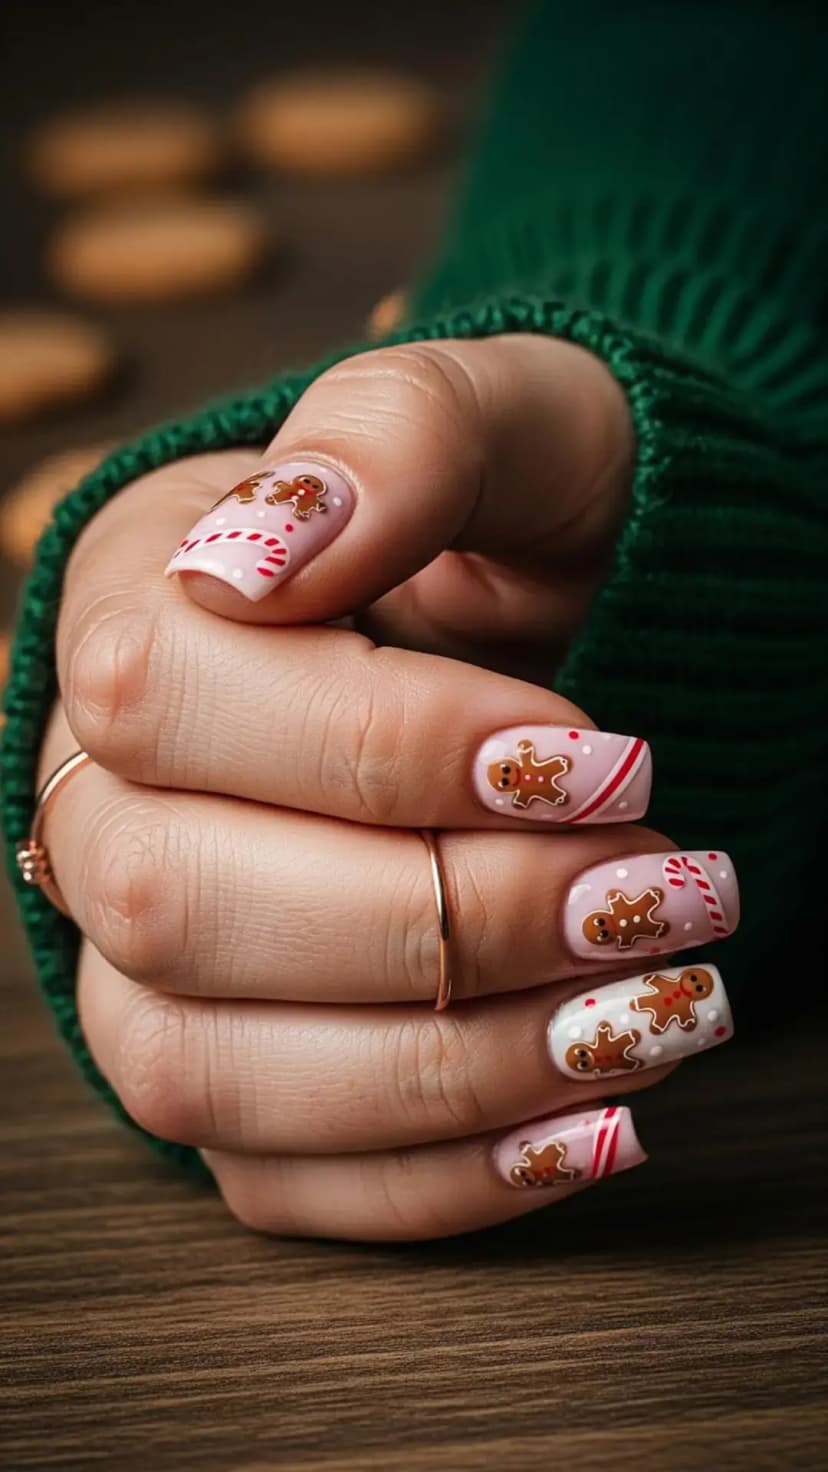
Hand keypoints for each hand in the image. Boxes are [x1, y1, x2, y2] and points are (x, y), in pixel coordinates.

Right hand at [41, 335, 737, 1240]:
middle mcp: (103, 791)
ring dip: (454, 1068)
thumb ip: (394, 438)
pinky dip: (439, 1177)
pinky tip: (591, 1125)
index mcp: (140, 601)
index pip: (172, 697)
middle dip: (448, 920)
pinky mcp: (228, 1064)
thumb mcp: (505, 419)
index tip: (601, 757)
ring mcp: (145, 952)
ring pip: (208, 1068)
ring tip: (651, 1016)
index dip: (385, 747)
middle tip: (660, 893)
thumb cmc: (523, 515)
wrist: (557, 623)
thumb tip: (269, 550)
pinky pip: (276, 1176)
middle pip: (178, 903)